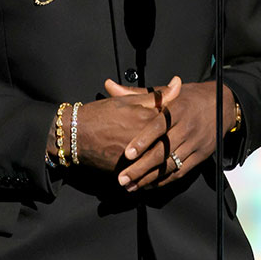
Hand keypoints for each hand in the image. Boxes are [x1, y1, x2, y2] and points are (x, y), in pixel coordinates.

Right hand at [56, 77, 181, 171]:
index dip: (181, 121)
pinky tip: (157, 173)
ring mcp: (136, 159)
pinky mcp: (127, 171)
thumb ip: (157, 95)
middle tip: (183, 142)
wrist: (75, 134)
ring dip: (167, 163)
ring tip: (171, 158)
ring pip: (160, 164)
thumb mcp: (130, 100)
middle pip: (170, 145)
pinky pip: (146, 176)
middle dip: (178, 144)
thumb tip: (178, 83)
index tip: (185, 121)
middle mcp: (145, 141)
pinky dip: (152, 176)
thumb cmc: (101, 114)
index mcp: (147, 120)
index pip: (174, 122)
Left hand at [105, 80, 234, 190]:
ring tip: (131, 186)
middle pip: (162, 151)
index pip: (158, 126)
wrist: (223, 105)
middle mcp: (187, 127)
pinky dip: (164, 181)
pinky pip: (180, 172)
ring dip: (149, 178)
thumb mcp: (165, 91)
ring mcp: (195, 144)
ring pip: (170, 165)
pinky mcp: (200, 157)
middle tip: (122, 178)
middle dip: (141, 167)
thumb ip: (137, 93)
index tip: (127, 153)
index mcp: (177, 109)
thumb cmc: (189, 97)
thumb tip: (109, 85)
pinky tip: (148, 185)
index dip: (142, 140)